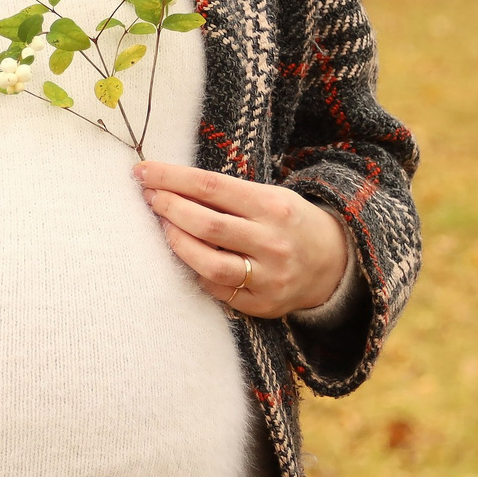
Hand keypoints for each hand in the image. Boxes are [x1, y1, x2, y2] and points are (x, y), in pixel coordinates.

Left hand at [135, 159, 348, 316]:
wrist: (333, 263)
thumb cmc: (289, 222)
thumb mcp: (269, 196)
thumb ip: (226, 195)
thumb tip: (168, 185)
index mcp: (274, 207)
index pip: (211, 187)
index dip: (171, 178)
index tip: (144, 172)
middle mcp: (272, 242)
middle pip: (206, 225)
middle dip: (169, 207)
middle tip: (149, 197)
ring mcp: (268, 278)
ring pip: (208, 263)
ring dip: (176, 242)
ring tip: (163, 226)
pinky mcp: (262, 305)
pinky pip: (216, 290)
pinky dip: (196, 271)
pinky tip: (188, 256)